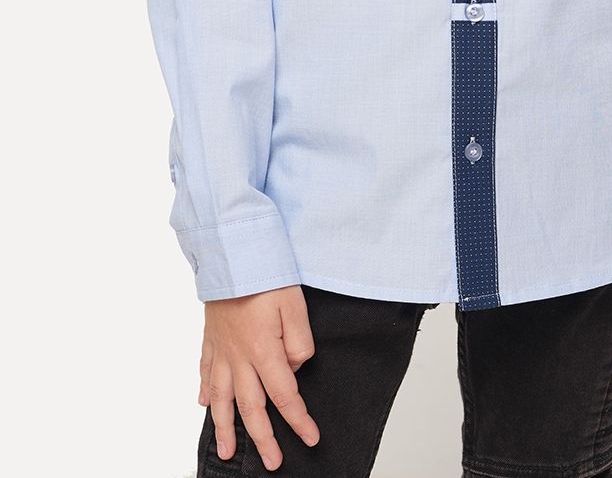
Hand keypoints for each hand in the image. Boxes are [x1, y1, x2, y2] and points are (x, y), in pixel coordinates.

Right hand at [198, 285, 319, 470]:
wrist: (232, 252)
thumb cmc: (265, 274)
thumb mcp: (296, 306)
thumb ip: (300, 342)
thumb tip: (295, 367)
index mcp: (264, 351)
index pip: (285, 395)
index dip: (298, 420)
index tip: (310, 437)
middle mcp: (239, 357)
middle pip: (251, 408)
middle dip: (262, 438)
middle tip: (272, 461)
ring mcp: (221, 349)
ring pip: (222, 398)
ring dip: (224, 427)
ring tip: (225, 451)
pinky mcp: (211, 337)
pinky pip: (205, 371)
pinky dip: (205, 391)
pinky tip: (204, 405)